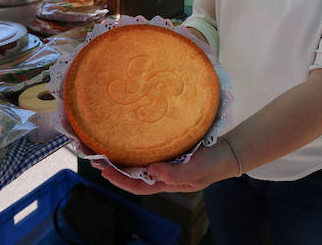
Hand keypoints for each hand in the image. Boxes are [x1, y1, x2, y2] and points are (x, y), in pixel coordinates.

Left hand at [92, 140, 235, 194]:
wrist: (227, 152)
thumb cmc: (212, 165)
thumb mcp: (196, 172)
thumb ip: (175, 174)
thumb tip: (152, 172)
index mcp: (165, 182)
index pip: (137, 185)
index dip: (119, 180)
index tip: (104, 172)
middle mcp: (160, 172)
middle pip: (132, 172)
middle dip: (112, 167)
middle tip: (94, 156)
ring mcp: (163, 160)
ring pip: (136, 160)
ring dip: (119, 155)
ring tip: (101, 145)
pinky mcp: (167, 147)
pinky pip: (146, 148)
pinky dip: (133, 143)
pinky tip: (125, 136)